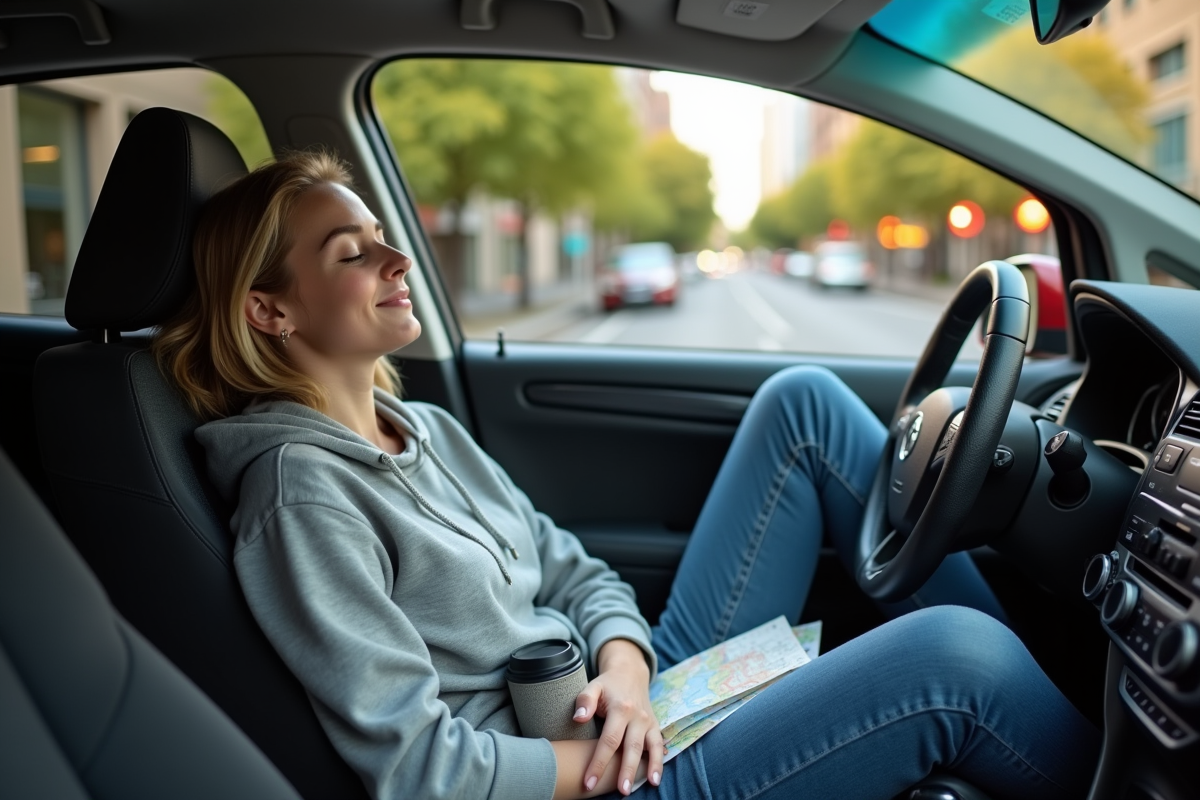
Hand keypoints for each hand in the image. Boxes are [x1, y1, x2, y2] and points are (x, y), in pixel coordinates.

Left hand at [574, 639, 662, 795]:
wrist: (630, 673)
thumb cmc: (608, 685)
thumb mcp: (594, 686)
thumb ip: (585, 701)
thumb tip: (578, 719)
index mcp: (620, 708)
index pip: (608, 740)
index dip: (599, 763)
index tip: (588, 782)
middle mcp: (637, 717)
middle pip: (630, 748)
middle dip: (625, 772)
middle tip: (620, 792)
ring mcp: (648, 722)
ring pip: (648, 748)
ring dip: (647, 769)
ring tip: (644, 786)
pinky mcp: (655, 726)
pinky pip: (659, 746)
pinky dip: (659, 762)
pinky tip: (655, 779)